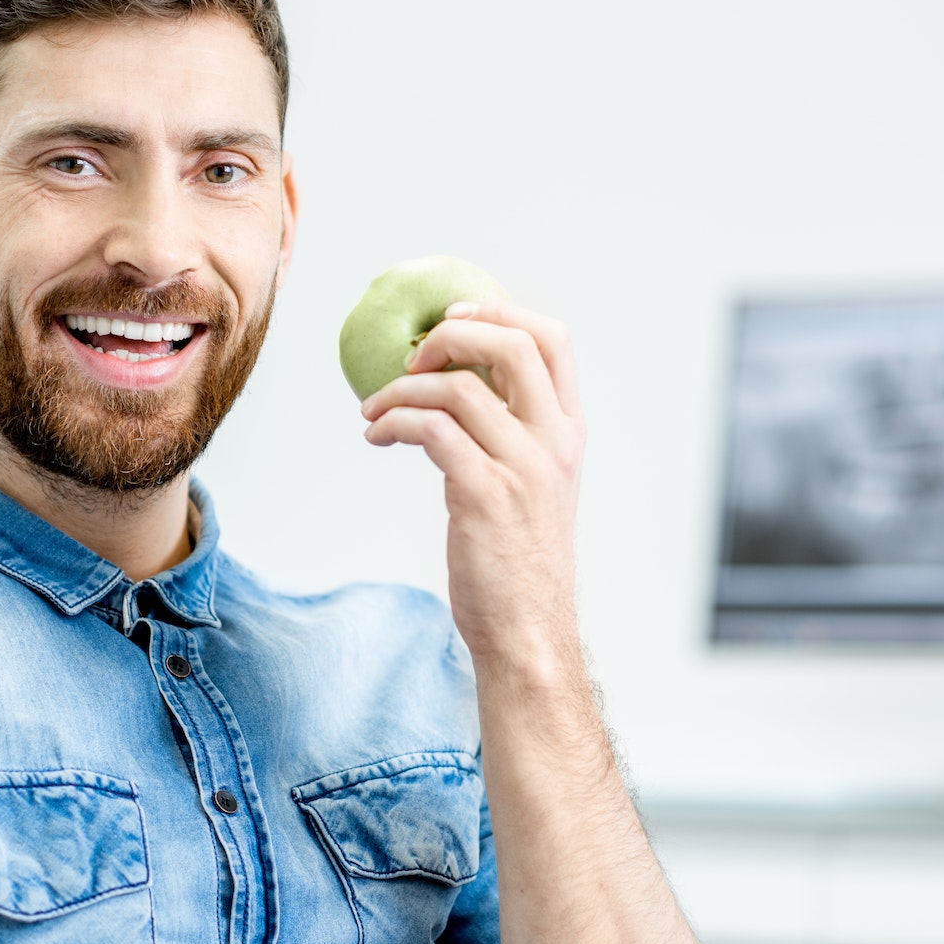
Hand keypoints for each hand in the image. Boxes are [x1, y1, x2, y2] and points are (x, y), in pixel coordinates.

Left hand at [360, 299, 585, 668]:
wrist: (528, 633)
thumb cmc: (518, 563)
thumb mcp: (533, 487)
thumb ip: (512, 436)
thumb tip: (458, 385)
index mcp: (568, 434)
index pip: (554, 340)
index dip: (502, 311)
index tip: (454, 319)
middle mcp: (553, 443)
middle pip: (512, 343)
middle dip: (451, 334)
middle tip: (411, 358)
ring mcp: (522, 468)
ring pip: (458, 387)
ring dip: (400, 389)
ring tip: (374, 411)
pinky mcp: (484, 495)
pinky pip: (431, 430)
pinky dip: (393, 421)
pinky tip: (377, 436)